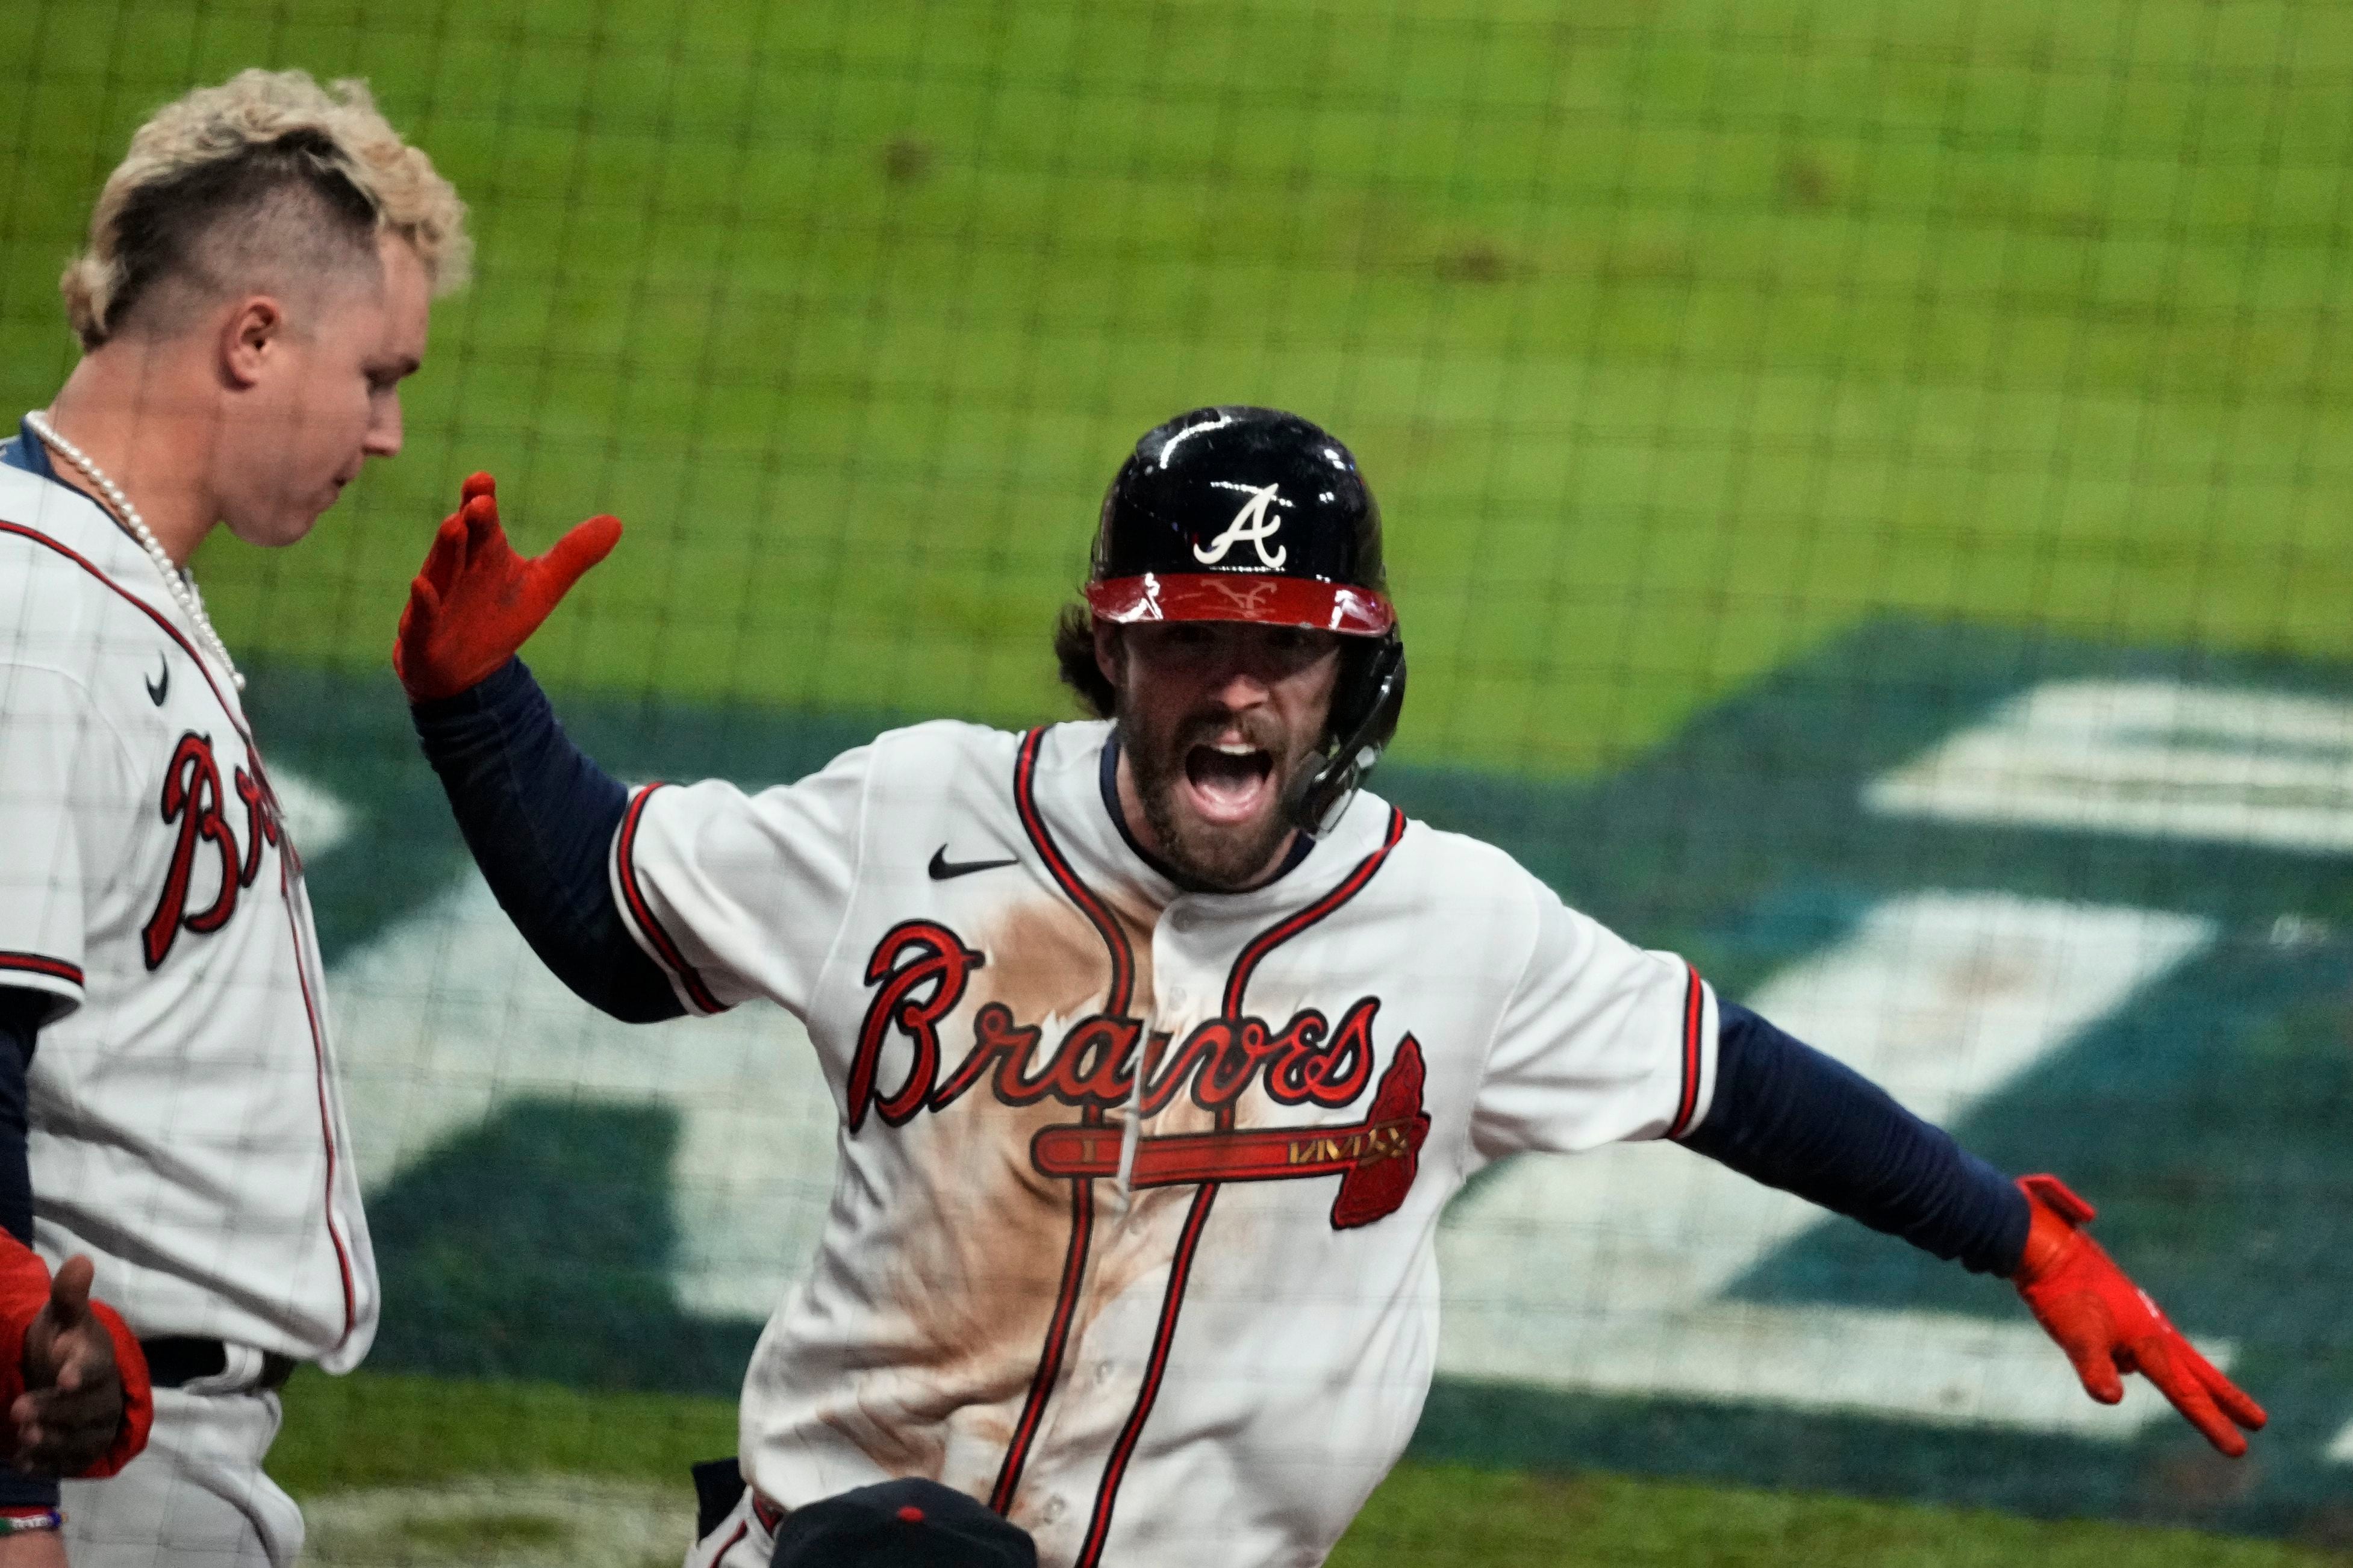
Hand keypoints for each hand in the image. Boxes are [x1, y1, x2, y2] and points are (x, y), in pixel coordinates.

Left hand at [12, 1255, 123, 1474]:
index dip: (82, 1373)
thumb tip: (79, 1259)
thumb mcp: (64, 1318)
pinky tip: (22, 1462)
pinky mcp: (83, 1450)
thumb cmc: (65, 1345)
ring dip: (51, 1440)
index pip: (97, 1366)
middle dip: (55, 1411)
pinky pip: (69, 1462)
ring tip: (21, 1437)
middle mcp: (104, 1395)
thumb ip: (69, 1295)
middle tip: (18, 1410)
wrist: (72, 1379)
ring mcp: (95, 1426)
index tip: (63, 1379)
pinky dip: (46, 1464)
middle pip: (87, 1407)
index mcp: (100, 1359)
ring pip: (79, 1438)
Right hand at [394, 473, 621, 702]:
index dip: (480, 499)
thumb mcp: (542, 587)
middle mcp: (457, 570)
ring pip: (439, 570)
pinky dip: (422, 603)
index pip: (483, 522)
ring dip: (446, 548)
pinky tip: (421, 586)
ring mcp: (437, 600)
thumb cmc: (498, 619)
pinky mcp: (423, 633)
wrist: (467, 672)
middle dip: (468, 521)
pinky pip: (420, 616)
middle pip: (462, 541)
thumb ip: (573, 555)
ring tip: (454, 525)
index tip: (483, 480)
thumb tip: (616, 522)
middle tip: (479, 502)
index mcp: (484, 554)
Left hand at [2012, 1174, 2265, 1455]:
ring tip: (2215, 1399)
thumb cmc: (2060, 1291)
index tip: (2240, 1448)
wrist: (2043, 1245)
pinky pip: (2143, 1344)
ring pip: (2176, 1356)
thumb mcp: (2074, 1334)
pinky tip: (2132, 1361)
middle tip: (2259, 1422)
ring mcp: (2138, 1317)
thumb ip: (2094, 1367)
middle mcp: (2152, 1329)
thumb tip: (2113, 1399)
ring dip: (2197, 1379)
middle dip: (2226, 1398)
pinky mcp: (2120, 1309)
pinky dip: (2152, 1358)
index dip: (2212, 1422)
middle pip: (2197, 1372)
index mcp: (2149, 1340)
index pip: (2185, 1391)